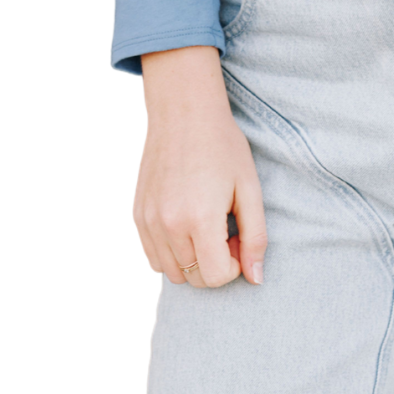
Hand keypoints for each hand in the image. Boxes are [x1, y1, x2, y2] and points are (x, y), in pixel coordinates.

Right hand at [134, 46, 267, 288]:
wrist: (184, 113)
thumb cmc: (223, 147)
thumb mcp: (250, 187)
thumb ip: (256, 236)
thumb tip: (256, 279)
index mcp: (199, 218)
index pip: (217, 277)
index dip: (235, 263)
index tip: (240, 236)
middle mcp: (168, 225)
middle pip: (195, 278)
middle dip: (216, 263)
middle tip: (227, 228)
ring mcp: (148, 222)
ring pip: (173, 273)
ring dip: (194, 260)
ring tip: (207, 224)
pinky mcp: (137, 216)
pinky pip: (154, 257)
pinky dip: (173, 252)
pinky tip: (187, 222)